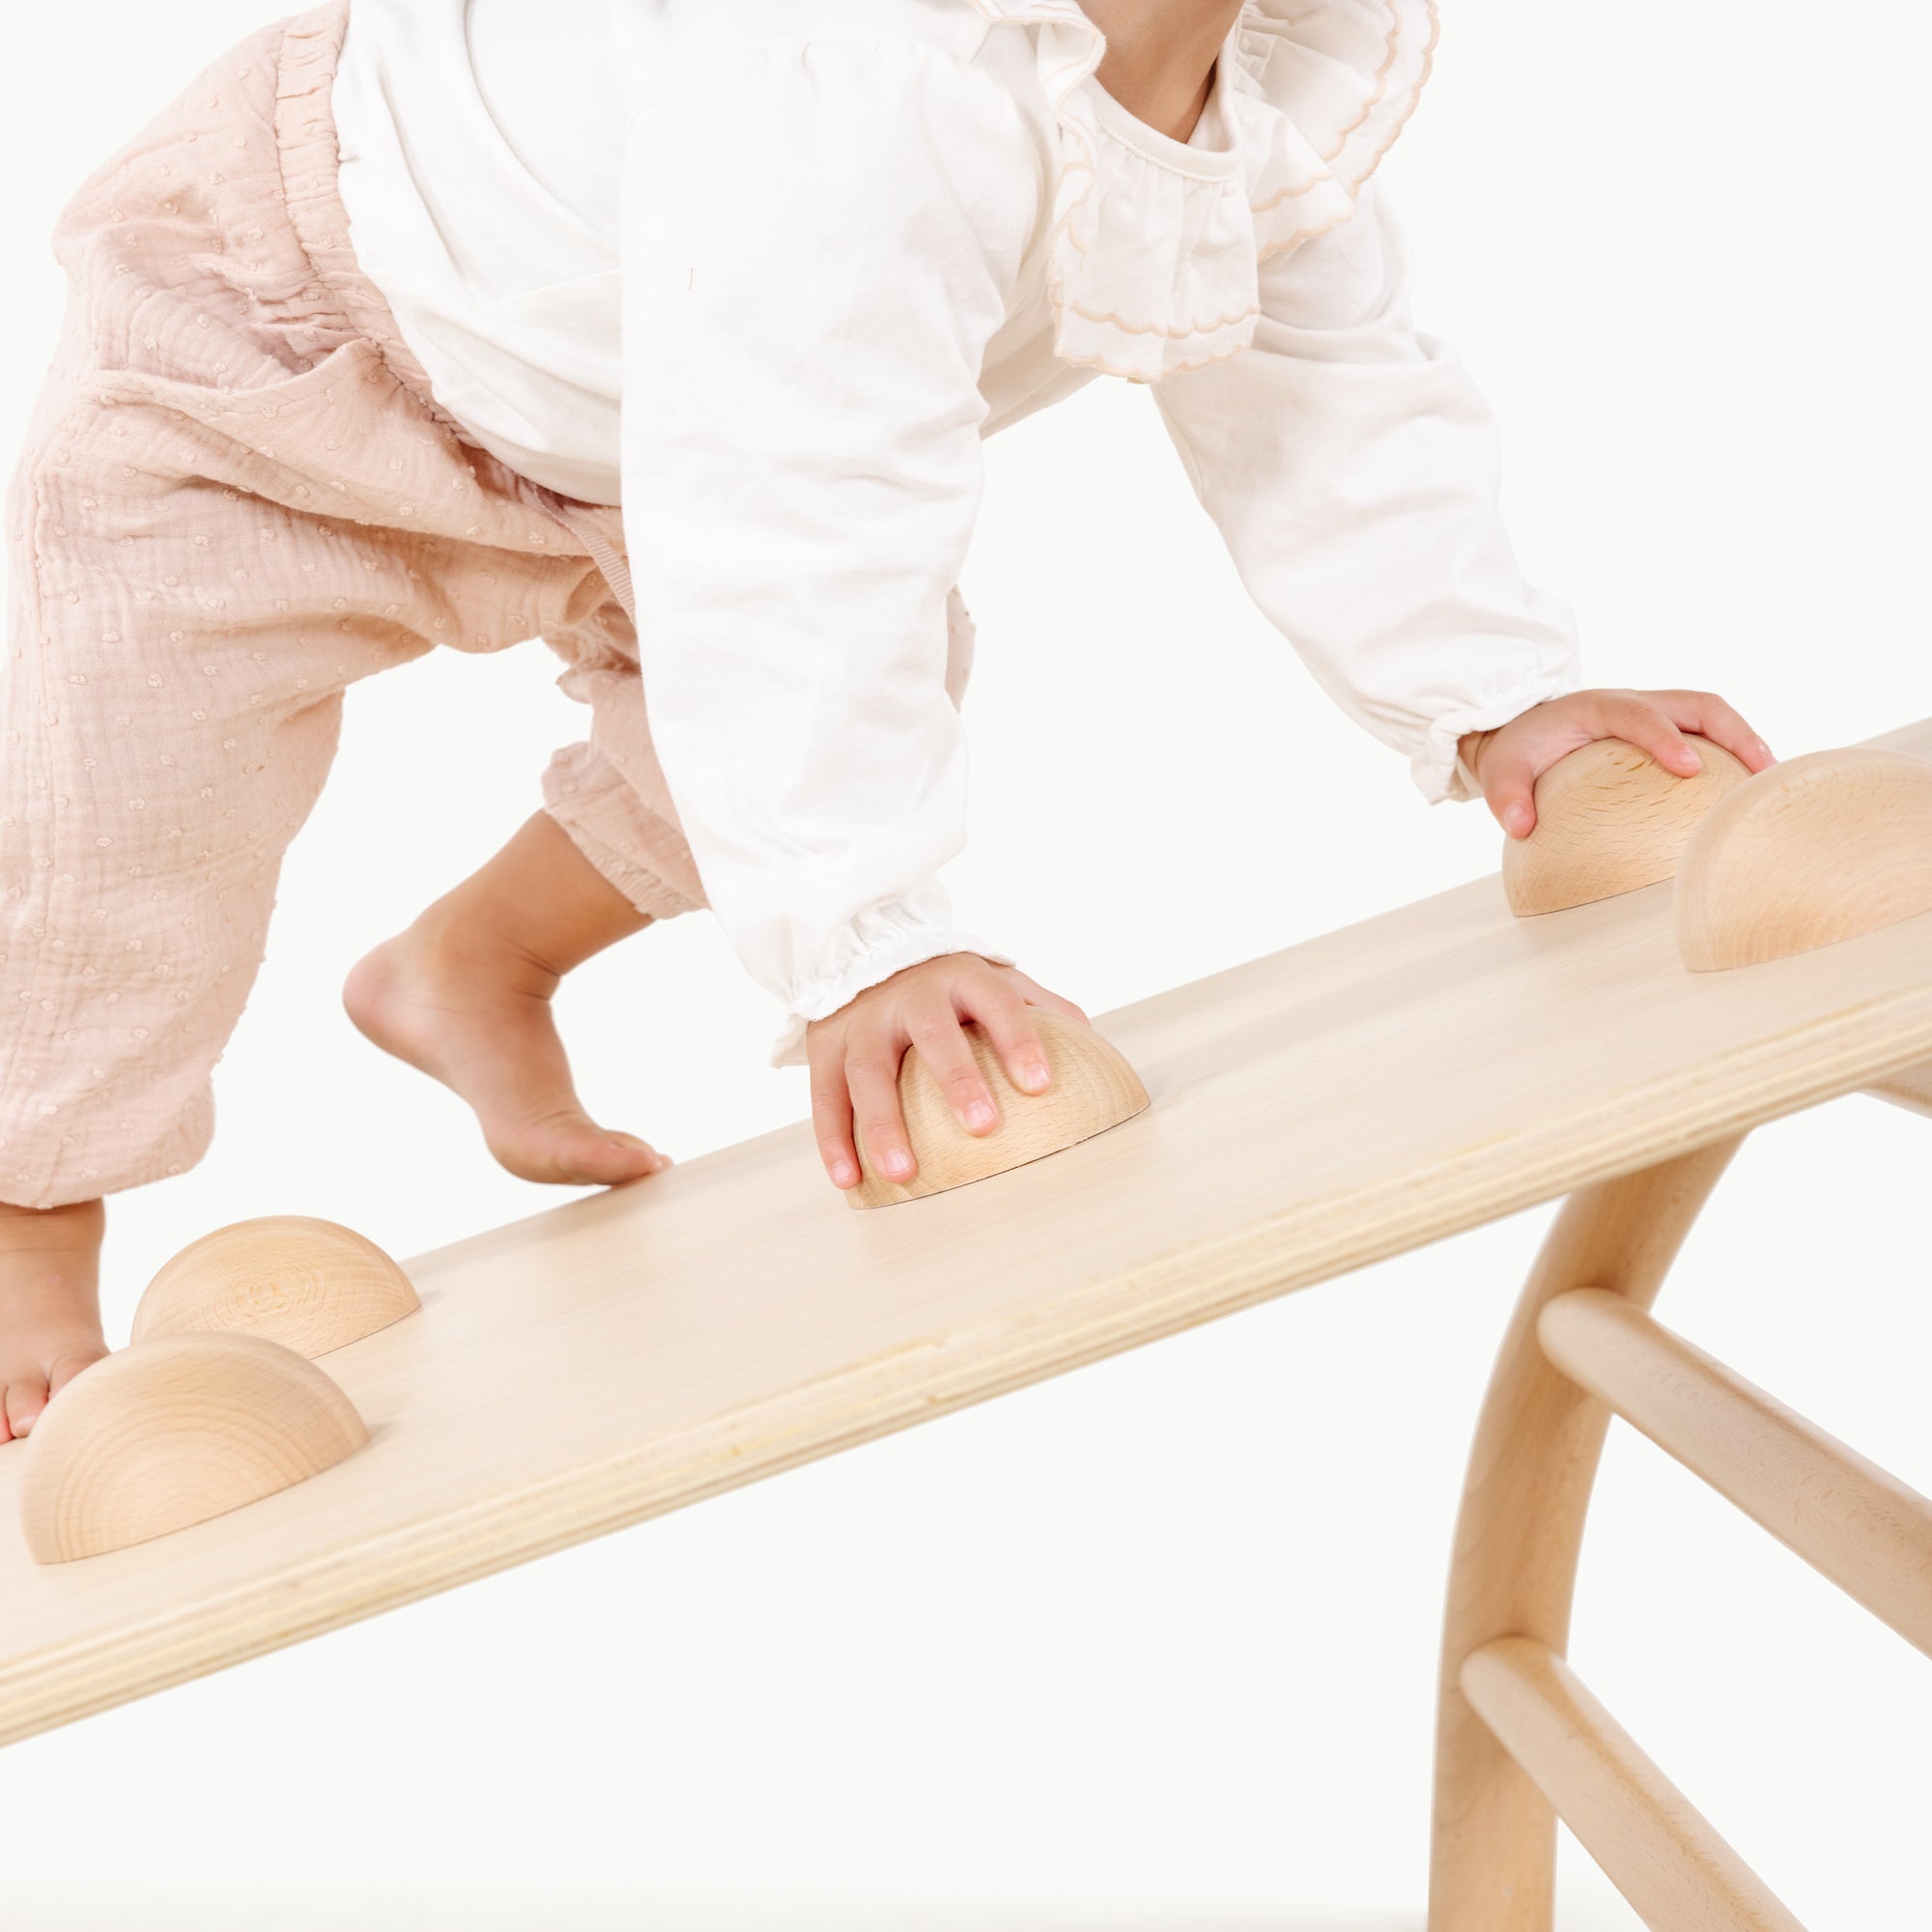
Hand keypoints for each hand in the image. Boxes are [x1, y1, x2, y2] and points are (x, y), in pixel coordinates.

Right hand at [807, 954, 1088, 1192]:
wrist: (859, 951)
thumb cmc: (944, 984)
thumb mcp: (989, 979)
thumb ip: (1037, 1003)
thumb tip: (1090, 1042)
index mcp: (960, 978)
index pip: (997, 1003)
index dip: (1018, 1040)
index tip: (1039, 1085)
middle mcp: (910, 995)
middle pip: (933, 1035)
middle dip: (957, 1079)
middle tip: (983, 1127)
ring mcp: (862, 1021)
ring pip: (868, 1072)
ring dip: (883, 1124)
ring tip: (904, 1173)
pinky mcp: (823, 1047)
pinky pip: (826, 1096)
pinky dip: (834, 1140)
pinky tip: (850, 1180)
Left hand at [1459, 689, 1775, 839]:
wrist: (1522, 730)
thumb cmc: (1518, 751)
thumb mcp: (1501, 769)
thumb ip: (1505, 796)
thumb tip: (1521, 827)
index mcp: (1597, 706)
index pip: (1638, 713)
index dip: (1664, 736)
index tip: (1688, 768)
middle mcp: (1635, 702)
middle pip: (1698, 705)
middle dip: (1734, 733)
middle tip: (1759, 774)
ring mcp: (1656, 712)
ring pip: (1713, 717)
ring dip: (1747, 742)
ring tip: (1770, 783)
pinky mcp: (1667, 728)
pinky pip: (1710, 734)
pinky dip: (1736, 754)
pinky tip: (1750, 791)